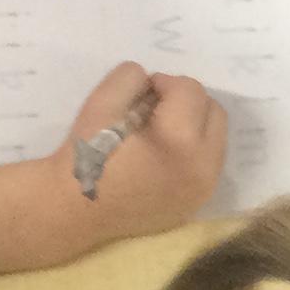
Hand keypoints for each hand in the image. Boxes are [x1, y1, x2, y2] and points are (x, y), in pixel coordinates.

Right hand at [46, 61, 225, 238]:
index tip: (142, 91)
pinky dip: (192, 150)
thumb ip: (131, 78)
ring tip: (159, 130)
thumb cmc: (86, 157)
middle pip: (213, 112)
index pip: (191, 91)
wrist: (73, 212)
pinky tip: (162, 154)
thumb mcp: (102, 102)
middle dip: (186, 100)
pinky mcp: (195, 203)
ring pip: (216, 138)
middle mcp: (202, 168)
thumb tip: (153, 84)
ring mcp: (202, 190)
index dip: (164, 82)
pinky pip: (207, 164)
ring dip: (193, 124)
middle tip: (153, 107)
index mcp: (180, 142)